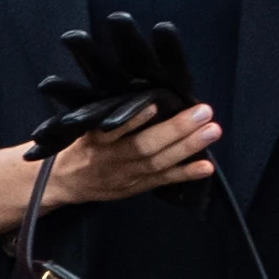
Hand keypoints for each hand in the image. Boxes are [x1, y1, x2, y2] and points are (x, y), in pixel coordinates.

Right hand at [0, 103, 219, 239]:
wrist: (65, 181)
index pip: (116, 129)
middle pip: (145, 146)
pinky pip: (163, 181)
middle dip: (176, 130)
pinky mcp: (137, 186)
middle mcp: (113, 158)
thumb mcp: (83, 124)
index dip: (135, 119)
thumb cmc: (79, 144)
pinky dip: (185, 174)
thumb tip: (139, 91)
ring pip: (159, 162)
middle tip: (204, 112)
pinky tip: (206, 167)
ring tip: (212, 131)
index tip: (155, 103)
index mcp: (97, 139)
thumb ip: (106, 112)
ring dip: (187, 147)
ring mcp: (127, 175)